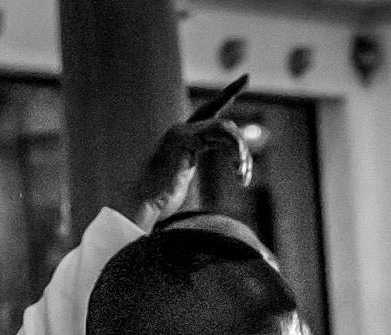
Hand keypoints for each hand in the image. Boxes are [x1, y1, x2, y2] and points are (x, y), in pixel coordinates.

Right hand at [123, 78, 252, 227]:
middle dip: (240, 142)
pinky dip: (233, 149)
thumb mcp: (181, 178)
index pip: (211, 110)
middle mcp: (183, 129)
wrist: (145, 202)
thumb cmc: (160, 197)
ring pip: (225, 128)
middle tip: (246, 174)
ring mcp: (182, 132)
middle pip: (223, 122)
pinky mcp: (184, 138)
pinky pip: (218, 131)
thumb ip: (191, 163)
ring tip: (241, 178)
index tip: (245, 77)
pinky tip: (236, 170)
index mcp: (185, 137)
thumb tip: (201, 168)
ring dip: (239, 153)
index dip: (228, 93)